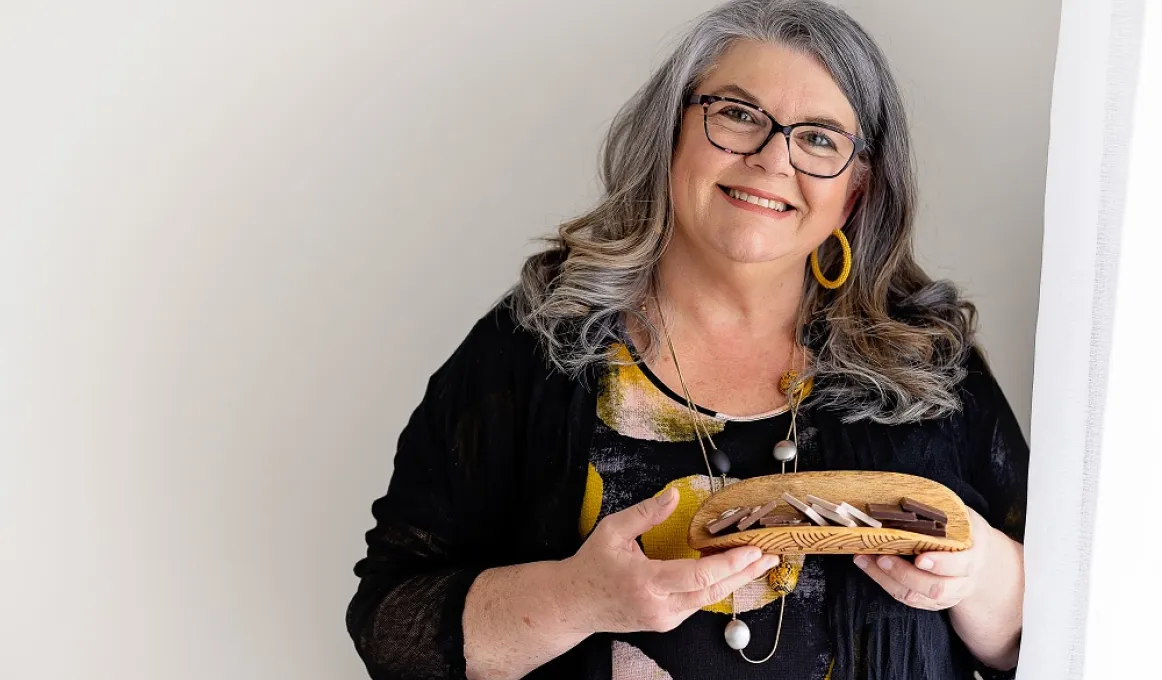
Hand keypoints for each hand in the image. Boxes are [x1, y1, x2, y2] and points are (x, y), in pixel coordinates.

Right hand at [561, 487, 780, 633]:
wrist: (574, 605)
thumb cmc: (591, 566)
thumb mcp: (612, 531)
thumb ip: (646, 513)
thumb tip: (674, 494)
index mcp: (645, 583)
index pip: (697, 577)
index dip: (728, 563)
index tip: (752, 549)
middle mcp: (659, 607)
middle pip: (713, 592)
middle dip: (745, 572)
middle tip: (769, 553)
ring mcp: (664, 619)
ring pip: (709, 600)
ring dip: (735, 579)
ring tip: (758, 561)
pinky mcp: (666, 623)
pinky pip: (698, 603)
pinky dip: (716, 586)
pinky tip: (730, 571)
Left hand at [853, 506, 993, 610]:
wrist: (979, 561)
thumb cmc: (966, 533)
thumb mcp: (964, 519)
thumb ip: (945, 514)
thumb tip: (911, 499)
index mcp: (973, 558)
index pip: (961, 565)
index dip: (941, 564)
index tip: (920, 558)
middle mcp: (962, 583)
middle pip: (935, 588)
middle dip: (905, 574)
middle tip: (882, 557)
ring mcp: (946, 596)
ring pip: (915, 596)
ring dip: (885, 578)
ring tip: (863, 558)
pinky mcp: (930, 602)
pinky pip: (905, 597)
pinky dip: (883, 582)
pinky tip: (866, 564)